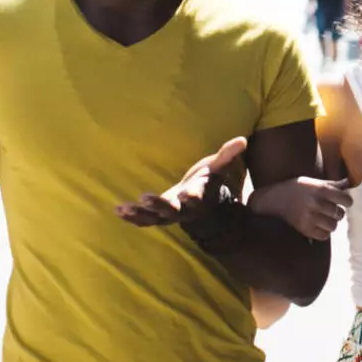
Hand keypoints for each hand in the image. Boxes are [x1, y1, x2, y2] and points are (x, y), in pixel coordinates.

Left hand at [115, 137, 247, 226]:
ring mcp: (168, 216)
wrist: (200, 203)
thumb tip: (242, 140)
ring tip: (124, 207)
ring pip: (154, 218)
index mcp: (197, 196)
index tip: (187, 195)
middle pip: (171, 211)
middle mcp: (183, 209)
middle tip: (145, 198)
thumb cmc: (206, 180)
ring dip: (140, 214)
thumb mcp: (217, 167)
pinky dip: (132, 218)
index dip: (192, 197)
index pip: (196, 197)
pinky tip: (119, 210)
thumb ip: (227, 155)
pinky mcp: (157, 217)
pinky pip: (144, 221)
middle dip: (158, 205)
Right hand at [248, 176, 351, 240]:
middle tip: (330, 209)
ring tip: (324, 218)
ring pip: (333, 226)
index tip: (343, 201)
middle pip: (340, 214)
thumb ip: (332, 184)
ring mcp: (310, 217)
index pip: (346, 199)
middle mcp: (316, 203)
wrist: (274, 199)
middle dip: (337, 212)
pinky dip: (323, 232)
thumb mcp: (313, 182)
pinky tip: (318, 225)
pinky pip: (324, 236)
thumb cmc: (296, 188)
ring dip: (330, 223)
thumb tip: (348, 183)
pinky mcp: (304, 229)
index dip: (346, 201)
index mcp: (321, 189)